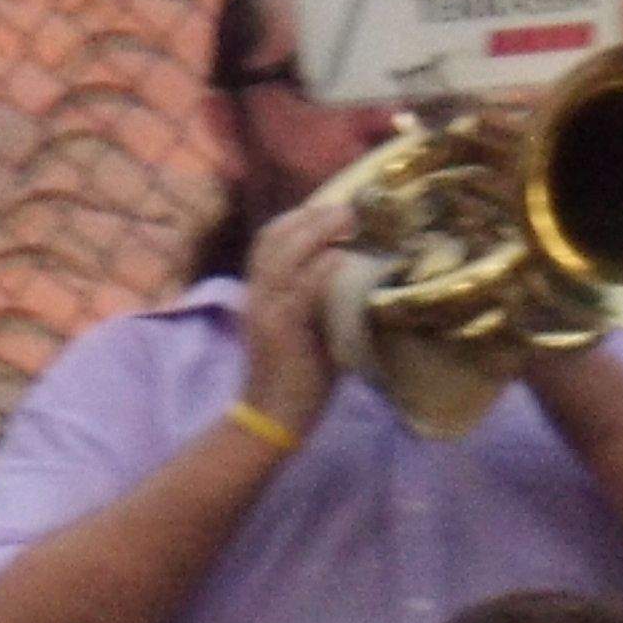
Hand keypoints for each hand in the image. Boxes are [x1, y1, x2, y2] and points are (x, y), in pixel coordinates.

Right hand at [234, 191, 351, 440]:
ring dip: (317, 231)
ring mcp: (266, 309)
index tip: (336, 207)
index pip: (270, 239)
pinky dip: (320, 268)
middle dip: (312, 216)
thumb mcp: (309, 325)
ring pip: (283, 255)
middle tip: (351, 208)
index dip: (300, 217)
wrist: (272, 415)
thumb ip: (324, 296)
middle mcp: (258, 294)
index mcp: (261, 291)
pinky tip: (341, 257)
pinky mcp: (280, 328)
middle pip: (274, 237)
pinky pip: (299, 288)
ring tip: (348, 220)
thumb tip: (364, 270)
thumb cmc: (299, 374)